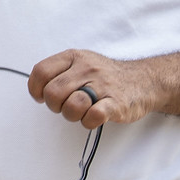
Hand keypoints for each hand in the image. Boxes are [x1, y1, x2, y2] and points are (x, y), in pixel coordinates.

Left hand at [28, 49, 163, 128]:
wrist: (143, 81)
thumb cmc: (105, 76)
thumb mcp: (80, 63)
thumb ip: (58, 72)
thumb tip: (37, 89)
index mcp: (74, 57)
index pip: (41, 71)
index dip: (36, 89)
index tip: (42, 97)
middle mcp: (87, 68)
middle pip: (53, 93)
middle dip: (55, 106)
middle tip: (66, 106)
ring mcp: (102, 85)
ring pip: (71, 106)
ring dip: (72, 115)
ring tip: (82, 111)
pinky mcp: (115, 103)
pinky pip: (93, 117)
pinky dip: (89, 122)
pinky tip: (94, 116)